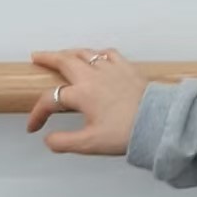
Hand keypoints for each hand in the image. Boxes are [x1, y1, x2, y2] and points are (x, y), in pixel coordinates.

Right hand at [27, 49, 148, 154]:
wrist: (161, 123)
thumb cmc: (128, 133)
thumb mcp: (91, 144)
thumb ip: (65, 142)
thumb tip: (48, 140)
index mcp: (82, 95)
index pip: (50, 100)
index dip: (38, 113)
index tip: (34, 126)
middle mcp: (93, 77)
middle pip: (64, 61)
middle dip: (47, 59)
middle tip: (37, 58)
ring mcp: (112, 69)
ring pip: (85, 53)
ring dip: (70, 52)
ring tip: (62, 55)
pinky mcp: (129, 69)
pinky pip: (109, 54)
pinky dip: (98, 54)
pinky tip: (98, 58)